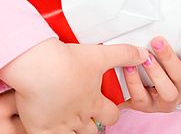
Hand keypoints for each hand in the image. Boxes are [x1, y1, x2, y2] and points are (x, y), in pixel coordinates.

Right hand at [0, 38, 148, 133]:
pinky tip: (49, 126)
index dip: (111, 110)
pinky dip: (52, 133)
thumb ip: (122, 54)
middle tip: (84, 110)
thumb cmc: (66, 61)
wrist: (38, 66)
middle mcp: (79, 117)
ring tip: (66, 116)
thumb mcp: (99, 55)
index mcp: (94, 102)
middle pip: (92, 130)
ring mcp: (60, 125)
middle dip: (91, 122)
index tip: (106, 104)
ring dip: (72, 129)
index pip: (111, 115)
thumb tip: (142, 54)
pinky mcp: (41, 129)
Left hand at [119, 12, 180, 113]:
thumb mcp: (179, 45)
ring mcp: (165, 100)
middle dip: (170, 59)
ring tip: (145, 56)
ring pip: (167, 91)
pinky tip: (129, 66)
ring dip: (156, 72)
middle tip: (158, 41)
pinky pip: (141, 97)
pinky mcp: (145, 105)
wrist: (134, 82)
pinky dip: (134, 81)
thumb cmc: (162, 61)